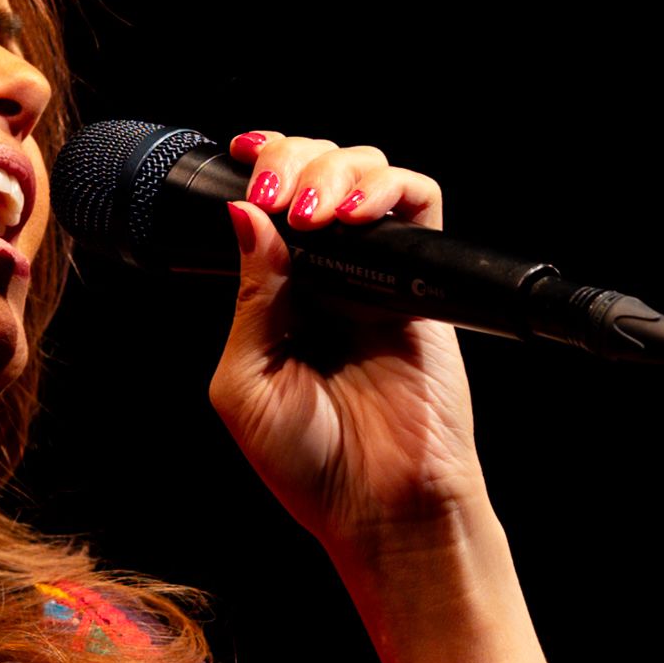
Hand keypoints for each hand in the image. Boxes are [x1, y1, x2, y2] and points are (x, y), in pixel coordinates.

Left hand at [206, 130, 497, 605]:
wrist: (379, 507)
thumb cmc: (309, 465)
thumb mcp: (246, 384)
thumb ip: (250, 299)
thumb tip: (249, 215)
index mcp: (277, 298)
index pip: (270, 205)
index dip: (261, 168)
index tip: (241, 155)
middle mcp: (327, 277)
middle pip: (318, 172)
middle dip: (295, 157)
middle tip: (278, 188)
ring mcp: (375, 276)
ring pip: (366, 175)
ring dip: (335, 168)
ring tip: (313, 210)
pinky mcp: (422, 283)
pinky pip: (420, 204)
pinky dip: (389, 187)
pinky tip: (353, 214)